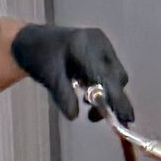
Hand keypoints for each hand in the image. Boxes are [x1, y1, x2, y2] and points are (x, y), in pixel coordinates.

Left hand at [10, 24, 132, 122]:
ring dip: (106, 93)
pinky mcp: (104, 48)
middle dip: (110, 99)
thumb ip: (63, 96)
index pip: (105, 76)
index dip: (117, 99)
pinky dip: (103, 85)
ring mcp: (102, 43)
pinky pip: (111, 71)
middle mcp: (97, 42)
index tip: (125, 119)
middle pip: (116, 77)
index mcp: (82, 46)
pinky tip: (86, 88)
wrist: (35, 41)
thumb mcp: (48, 78)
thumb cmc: (39, 57)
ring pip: (115, 76)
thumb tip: (74, 116)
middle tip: (91, 115)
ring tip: (84, 100)